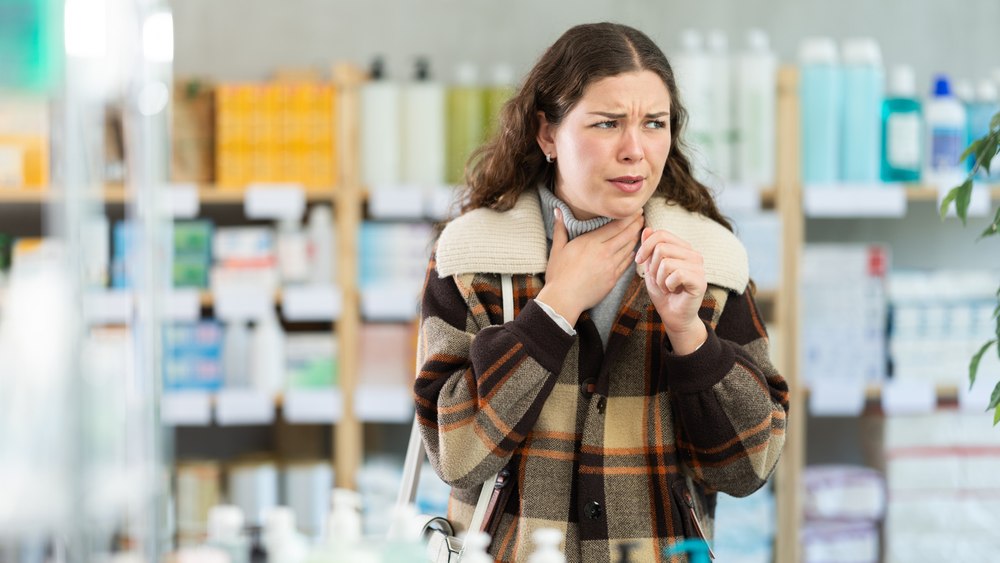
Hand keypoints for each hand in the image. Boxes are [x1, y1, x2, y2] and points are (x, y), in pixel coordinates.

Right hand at [535, 208, 644, 325]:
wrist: (564, 299)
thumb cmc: (558, 275)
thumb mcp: (557, 249)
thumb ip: (560, 228)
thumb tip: (557, 210)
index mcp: (591, 242)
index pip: (616, 226)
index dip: (629, 217)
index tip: (635, 210)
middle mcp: (604, 252)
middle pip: (626, 235)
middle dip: (636, 224)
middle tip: (642, 216)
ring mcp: (611, 266)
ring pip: (629, 248)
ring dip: (636, 238)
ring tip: (640, 230)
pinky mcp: (613, 279)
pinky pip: (626, 263)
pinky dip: (631, 254)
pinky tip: (633, 250)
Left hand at [635, 227, 707, 353]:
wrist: (674, 316)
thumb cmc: (664, 293)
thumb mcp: (651, 268)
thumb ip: (650, 249)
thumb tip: (647, 227)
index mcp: (683, 248)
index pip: (661, 234)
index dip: (645, 246)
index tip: (639, 261)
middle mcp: (693, 254)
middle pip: (661, 247)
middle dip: (652, 266)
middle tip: (658, 280)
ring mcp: (699, 267)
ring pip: (666, 261)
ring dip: (659, 278)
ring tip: (666, 287)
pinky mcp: (700, 280)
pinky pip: (676, 274)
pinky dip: (668, 285)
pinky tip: (673, 291)